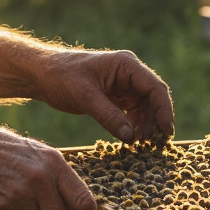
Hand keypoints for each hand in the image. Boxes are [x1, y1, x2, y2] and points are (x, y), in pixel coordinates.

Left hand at [35, 49, 173, 143]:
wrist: (43, 75)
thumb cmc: (62, 76)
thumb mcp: (85, 96)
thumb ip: (108, 115)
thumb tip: (131, 137)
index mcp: (125, 65)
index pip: (154, 87)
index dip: (164, 110)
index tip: (166, 131)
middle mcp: (128, 73)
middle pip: (153, 98)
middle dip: (155, 120)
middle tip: (154, 144)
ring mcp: (123, 85)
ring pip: (144, 108)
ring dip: (144, 125)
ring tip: (138, 144)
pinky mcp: (115, 96)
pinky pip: (132, 112)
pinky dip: (133, 126)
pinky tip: (129, 139)